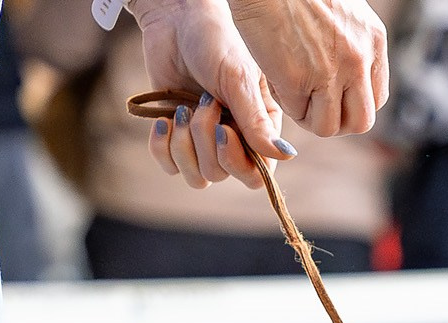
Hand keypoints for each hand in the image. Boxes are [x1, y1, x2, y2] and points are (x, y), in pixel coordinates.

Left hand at [128, 0, 385, 189]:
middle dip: (204, 140)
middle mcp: (235, 140)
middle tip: (203, 102)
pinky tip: (163, 121)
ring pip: (196, 175)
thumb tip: (284, 156)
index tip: (223, 127)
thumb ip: (257, 122)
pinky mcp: (177, 136)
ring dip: (183, 145)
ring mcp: (204, 140)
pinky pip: (170, 165)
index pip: (256, 174)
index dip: (236, 160)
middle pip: (222, 174)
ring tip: (183, 110)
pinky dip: (162, 148)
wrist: (176, 22)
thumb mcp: (239, 81)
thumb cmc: (215, 43)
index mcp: (260, 130)